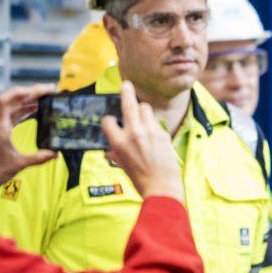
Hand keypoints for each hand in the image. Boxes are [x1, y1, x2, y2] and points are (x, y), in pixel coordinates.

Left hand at [0, 84, 56, 193]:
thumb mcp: (19, 165)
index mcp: (0, 127)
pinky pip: (11, 114)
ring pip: (12, 105)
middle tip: (49, 90)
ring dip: (28, 99)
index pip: (6, 100)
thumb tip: (56, 154)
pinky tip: (34, 109)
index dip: (22, 92)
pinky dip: (23, 109)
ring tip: (45, 97)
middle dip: (31, 92)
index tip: (38, 91)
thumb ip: (39, 158)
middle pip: (12, 99)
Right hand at [102, 81, 183, 201]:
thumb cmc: (140, 180)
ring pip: (145, 108)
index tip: (111, 121)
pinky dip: (152, 125)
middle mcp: (134, 133)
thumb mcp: (122, 166)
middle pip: (129, 103)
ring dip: (141, 110)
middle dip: (126, 91)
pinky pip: (155, 122)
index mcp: (119, 142)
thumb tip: (108, 150)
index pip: (108, 121)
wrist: (162, 188)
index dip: (108, 120)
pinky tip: (153, 135)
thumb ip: (115, 154)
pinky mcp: (163, 134)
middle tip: (126, 84)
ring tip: (141, 116)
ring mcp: (150, 132)